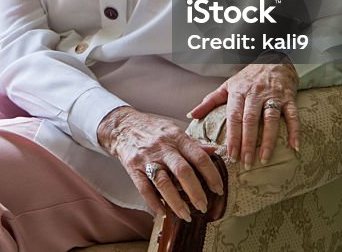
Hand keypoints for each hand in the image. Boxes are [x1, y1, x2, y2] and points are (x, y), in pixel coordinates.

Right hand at [97, 106, 223, 221]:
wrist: (122, 126)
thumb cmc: (152, 129)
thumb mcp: (174, 130)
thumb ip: (193, 143)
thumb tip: (213, 151)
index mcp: (177, 137)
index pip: (199, 156)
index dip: (211, 174)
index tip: (219, 189)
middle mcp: (163, 147)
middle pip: (183, 172)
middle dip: (196, 192)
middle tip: (204, 206)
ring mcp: (147, 158)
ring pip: (163, 183)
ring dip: (176, 202)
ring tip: (186, 215)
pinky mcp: (134, 168)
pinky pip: (144, 188)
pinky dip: (154, 202)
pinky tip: (163, 212)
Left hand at [188, 60, 299, 168]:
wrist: (274, 59)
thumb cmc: (248, 76)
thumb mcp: (227, 85)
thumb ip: (209, 101)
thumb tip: (191, 115)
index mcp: (239, 92)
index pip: (234, 117)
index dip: (233, 136)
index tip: (230, 154)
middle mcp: (256, 94)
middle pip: (251, 120)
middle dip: (248, 143)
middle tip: (245, 163)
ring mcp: (273, 96)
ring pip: (271, 120)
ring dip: (268, 141)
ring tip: (264, 159)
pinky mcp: (289, 97)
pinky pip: (293, 115)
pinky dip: (295, 131)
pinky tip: (294, 147)